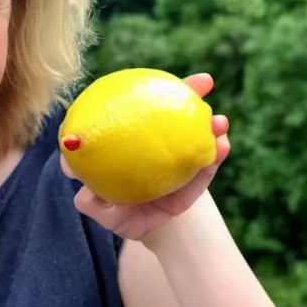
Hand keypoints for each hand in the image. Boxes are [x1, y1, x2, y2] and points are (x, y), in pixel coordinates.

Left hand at [60, 73, 229, 241]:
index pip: (140, 107)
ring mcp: (180, 152)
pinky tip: (223, 145)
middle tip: (203, 82)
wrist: (149, 226)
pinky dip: (217, 151)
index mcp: (133, 139)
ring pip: (198, 130)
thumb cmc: (120, 214)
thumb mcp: (104, 211)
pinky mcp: (198, 170)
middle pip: (175, 108)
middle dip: (190, 92)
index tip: (154, 80)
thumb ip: (92, 204)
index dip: (148, 89)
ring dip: (212, 122)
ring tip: (219, 122)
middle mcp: (157, 138)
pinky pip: (209, 159)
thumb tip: (83, 194)